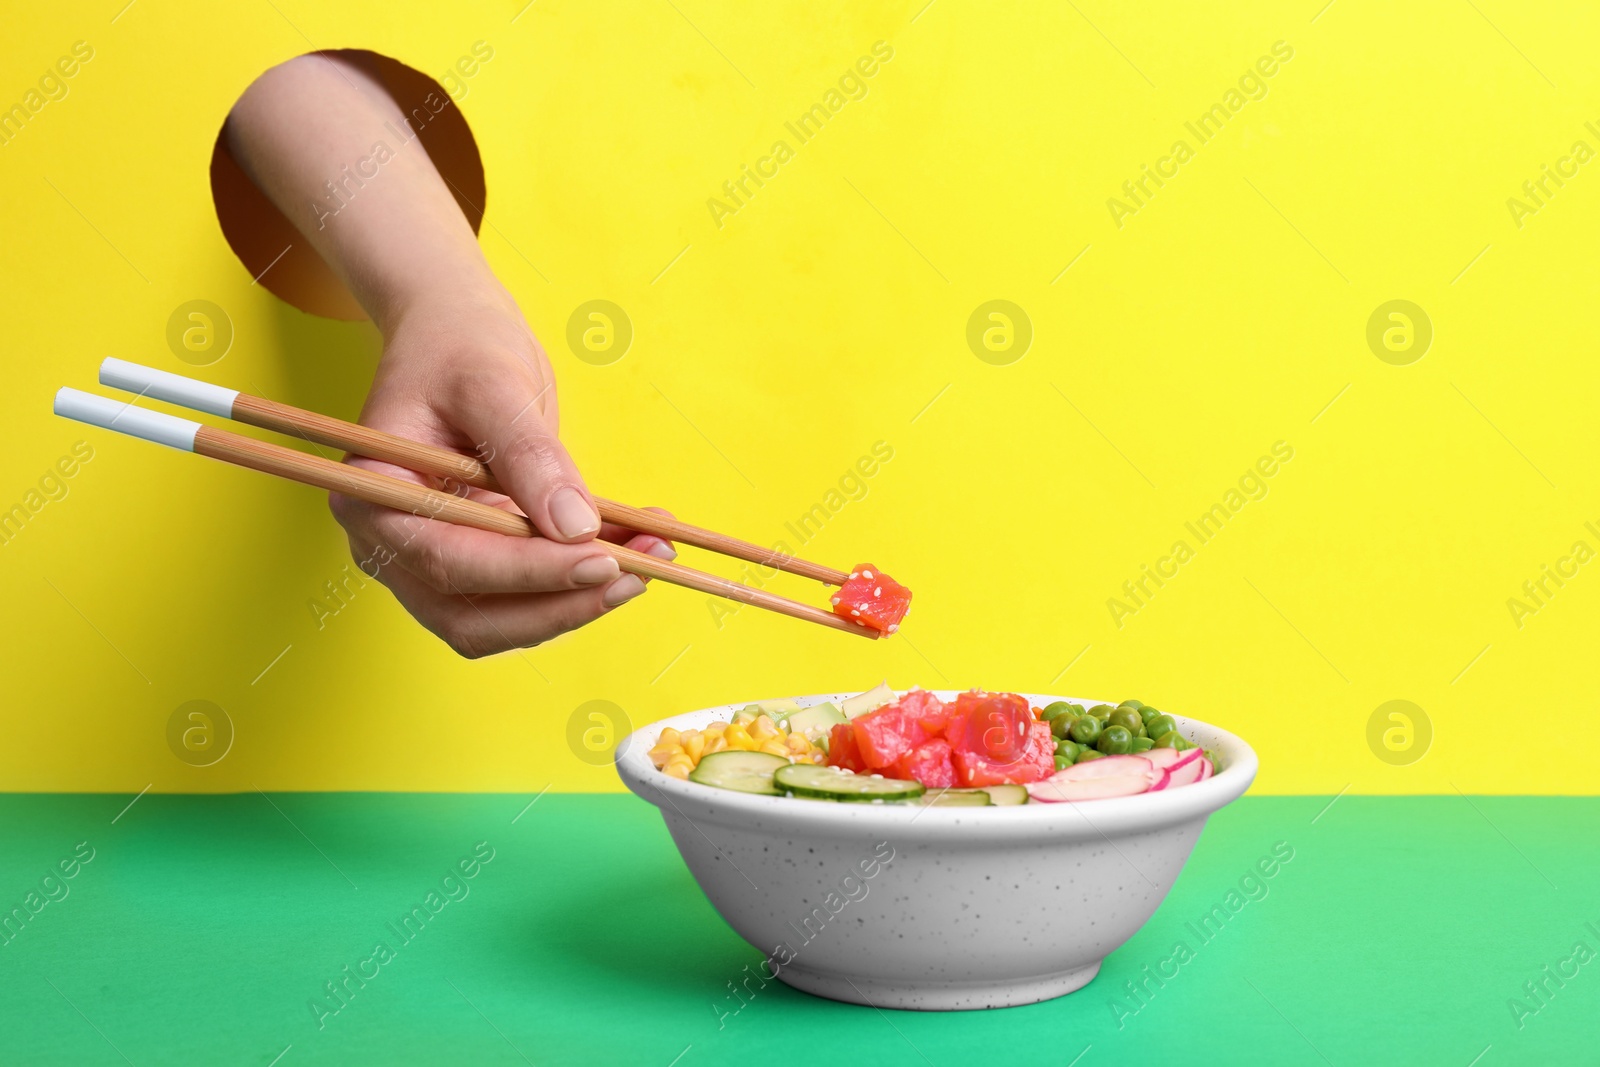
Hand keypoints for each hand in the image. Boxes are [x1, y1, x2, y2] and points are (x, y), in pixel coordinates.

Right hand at [329, 288, 673, 656]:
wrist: (459, 336)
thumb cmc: (459, 347)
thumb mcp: (493, 384)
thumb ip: (529, 455)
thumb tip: (574, 526)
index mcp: (374, 496)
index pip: (448, 560)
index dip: (526, 571)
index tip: (600, 559)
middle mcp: (392, 543)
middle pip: (470, 616)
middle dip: (557, 605)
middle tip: (636, 575)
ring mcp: (433, 559)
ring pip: (503, 621)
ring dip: (578, 602)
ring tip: (651, 557)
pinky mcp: (478, 560)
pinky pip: (528, 594)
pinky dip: (582, 583)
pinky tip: (636, 549)